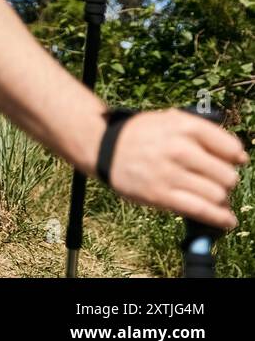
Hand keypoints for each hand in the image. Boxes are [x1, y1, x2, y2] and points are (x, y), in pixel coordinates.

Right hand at [106, 109, 246, 228]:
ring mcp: (169, 173)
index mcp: (183, 126)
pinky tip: (227, 221)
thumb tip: (238, 157)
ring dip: (220, 200)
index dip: (235, 157)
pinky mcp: (160, 195)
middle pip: (227, 175)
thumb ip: (201, 132)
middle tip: (217, 181)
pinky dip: (219, 219)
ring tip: (216, 199)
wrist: (101, 146)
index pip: (230, 148)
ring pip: (217, 195)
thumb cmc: (140, 134)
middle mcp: (179, 148)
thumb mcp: (168, 120)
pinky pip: (201, 211)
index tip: (234, 162)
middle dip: (226, 181)